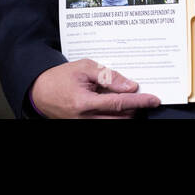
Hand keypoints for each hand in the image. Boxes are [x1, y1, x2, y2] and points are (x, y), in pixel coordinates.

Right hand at [29, 60, 160, 118]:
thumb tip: (130, 86)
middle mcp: (85, 119)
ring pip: (115, 123)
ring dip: (127, 113)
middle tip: (144, 97)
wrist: (40, 92)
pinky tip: (118, 106)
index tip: (154, 100)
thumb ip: (108, 76)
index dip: (139, 102)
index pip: (119, 103)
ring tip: (130, 100)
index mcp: (84, 103)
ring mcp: (84, 125)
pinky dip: (116, 115)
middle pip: (121, 118)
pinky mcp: (84, 126)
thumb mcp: (85, 68)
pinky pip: (106, 123)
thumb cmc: (60, 78)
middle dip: (136, 108)